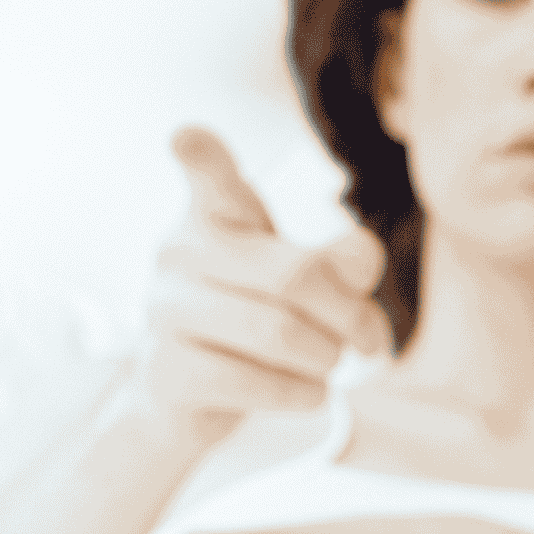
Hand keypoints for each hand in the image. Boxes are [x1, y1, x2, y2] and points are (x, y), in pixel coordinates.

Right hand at [130, 126, 389, 446]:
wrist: (190, 398)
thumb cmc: (258, 321)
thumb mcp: (310, 285)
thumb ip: (343, 264)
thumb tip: (363, 252)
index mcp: (216, 215)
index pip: (210, 177)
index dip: (201, 155)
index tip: (184, 135)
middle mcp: (179, 251)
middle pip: (294, 274)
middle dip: (349, 315)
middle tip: (371, 341)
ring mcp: (162, 310)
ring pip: (276, 332)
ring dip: (326, 359)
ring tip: (331, 366)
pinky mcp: (163, 368)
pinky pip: (252, 382)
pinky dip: (300, 393)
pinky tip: (308, 392)